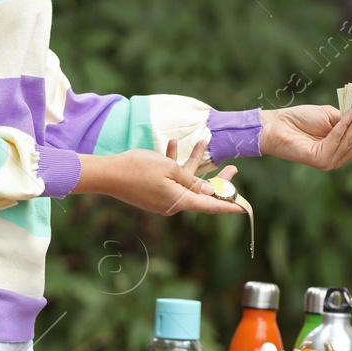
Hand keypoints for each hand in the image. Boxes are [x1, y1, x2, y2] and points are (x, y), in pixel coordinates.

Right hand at [76, 139, 245, 215]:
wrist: (107, 174)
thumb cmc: (138, 169)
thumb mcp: (169, 170)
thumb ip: (191, 180)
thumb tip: (209, 191)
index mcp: (180, 200)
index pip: (210, 205)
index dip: (228, 205)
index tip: (244, 207)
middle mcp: (173, 203)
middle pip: (201, 192)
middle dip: (217, 179)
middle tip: (233, 168)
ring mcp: (162, 198)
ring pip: (185, 180)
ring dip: (194, 162)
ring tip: (203, 143)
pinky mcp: (153, 191)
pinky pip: (170, 179)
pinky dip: (174, 165)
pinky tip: (172, 145)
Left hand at [259, 103, 351, 170]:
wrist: (276, 125)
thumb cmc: (300, 119)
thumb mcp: (331, 115)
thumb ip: (348, 118)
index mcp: (344, 147)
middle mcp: (340, 157)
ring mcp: (331, 161)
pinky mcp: (321, 160)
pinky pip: (337, 139)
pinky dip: (344, 125)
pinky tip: (350, 112)